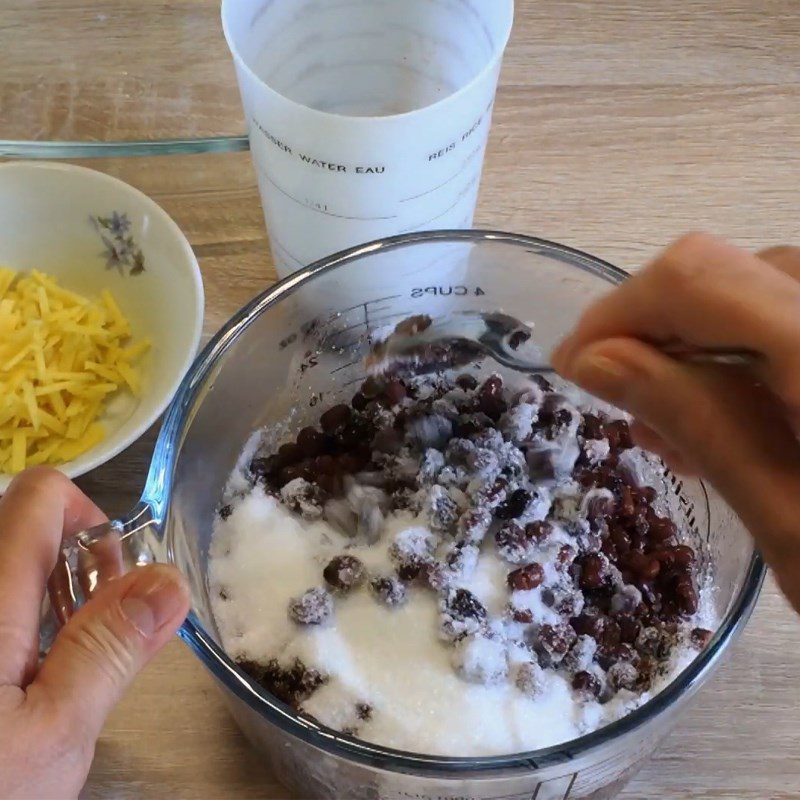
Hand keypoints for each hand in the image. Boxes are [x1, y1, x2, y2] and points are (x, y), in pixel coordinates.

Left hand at [0, 468, 189, 798]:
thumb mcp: (54, 737)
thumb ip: (111, 648)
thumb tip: (167, 578)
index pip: (41, 496)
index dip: (92, 524)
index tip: (113, 593)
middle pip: (24, 532)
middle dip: (77, 577)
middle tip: (87, 654)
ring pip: (10, 578)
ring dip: (49, 611)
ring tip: (50, 684)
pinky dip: (18, 636)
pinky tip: (15, 696)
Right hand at [553, 233, 799, 612]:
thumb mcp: (797, 529)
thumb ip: (700, 427)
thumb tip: (596, 361)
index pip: (697, 275)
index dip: (619, 309)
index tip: (574, 368)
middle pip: (727, 272)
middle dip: (656, 334)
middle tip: (631, 415)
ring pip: (764, 286)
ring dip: (702, 345)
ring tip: (685, 428)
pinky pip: (799, 311)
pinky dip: (752, 350)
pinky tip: (747, 411)